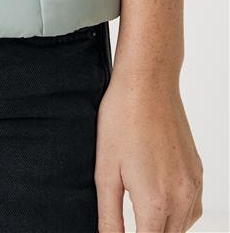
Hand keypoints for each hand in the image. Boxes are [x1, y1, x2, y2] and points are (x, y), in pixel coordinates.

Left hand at [95, 67, 202, 231]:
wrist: (148, 83)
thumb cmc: (122, 119)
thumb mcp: (105, 171)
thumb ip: (109, 217)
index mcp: (156, 202)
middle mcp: (181, 198)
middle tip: (127, 222)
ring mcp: (193, 185)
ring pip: (182, 228)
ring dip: (163, 229)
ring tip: (139, 214)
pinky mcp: (197, 172)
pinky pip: (192, 209)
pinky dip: (177, 214)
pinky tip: (158, 201)